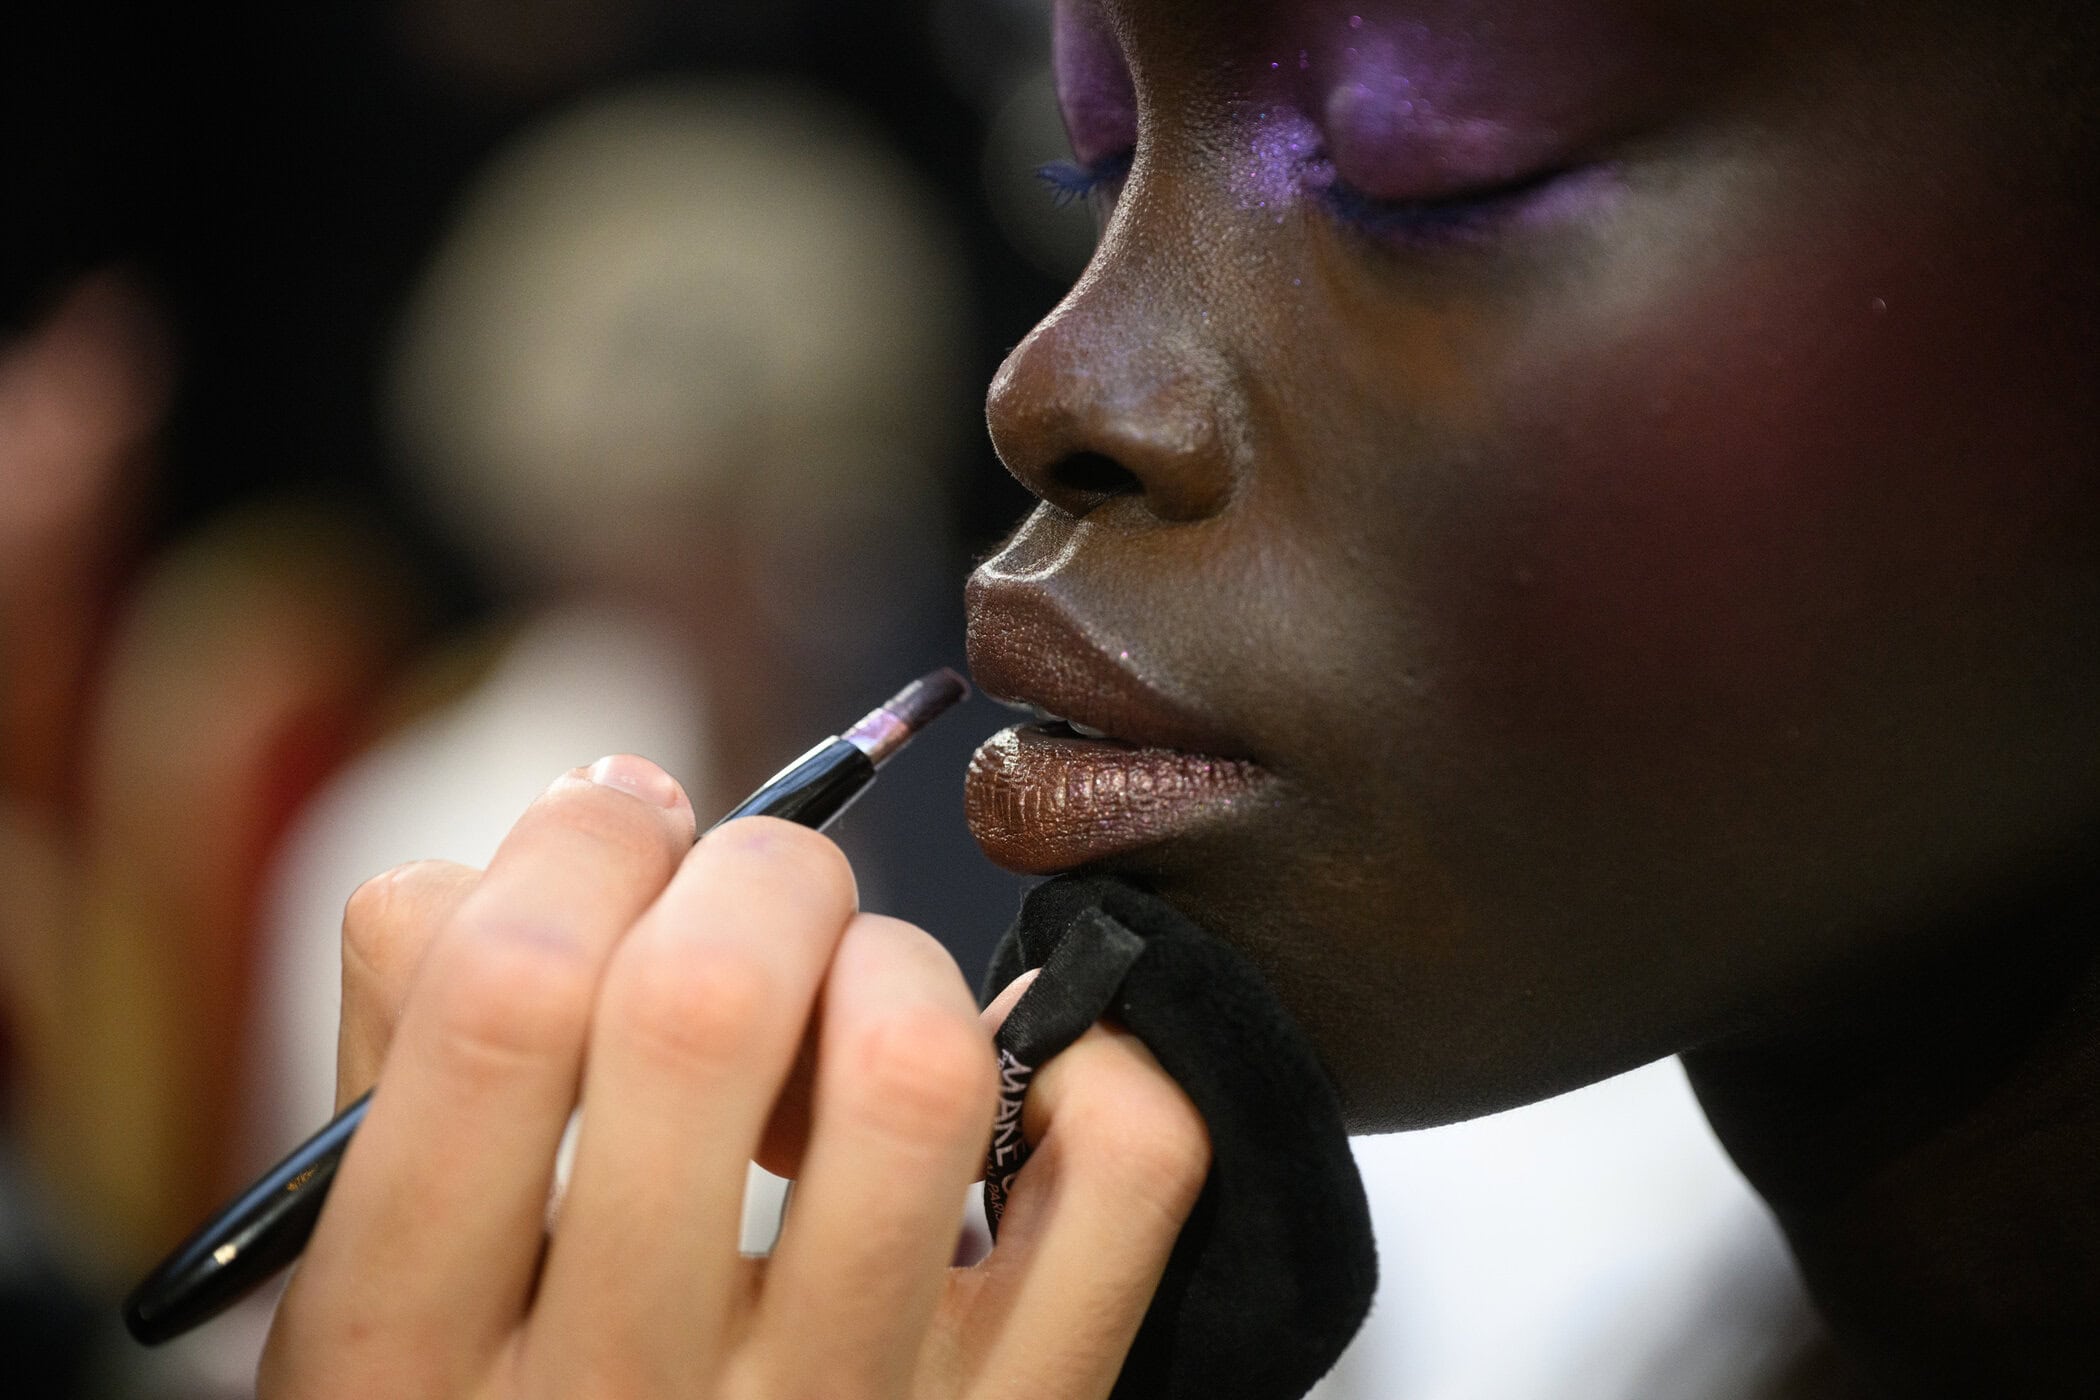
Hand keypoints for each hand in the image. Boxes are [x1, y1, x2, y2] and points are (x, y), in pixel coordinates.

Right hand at [258, 755, 1209, 1398]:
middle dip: (753, 870)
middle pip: (710, 1003)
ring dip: (896, 964)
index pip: (503, 1000)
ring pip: (916, 1070)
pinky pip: (1128, 1175)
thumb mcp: (375, 1259)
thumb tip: (617, 796)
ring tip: (852, 1010)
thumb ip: (425, 1018)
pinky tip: (1009, 1086)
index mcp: (406, 1353)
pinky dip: (1096, 1066)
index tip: (616, 823)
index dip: (578, 844)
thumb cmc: (502, 1393)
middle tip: (753, 899)